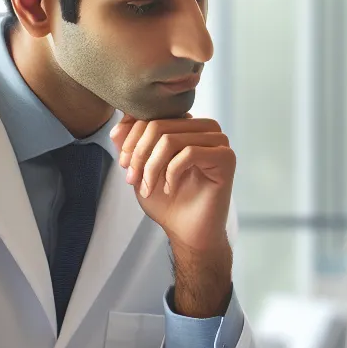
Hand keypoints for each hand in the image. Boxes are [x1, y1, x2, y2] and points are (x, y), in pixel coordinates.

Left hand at [112, 115, 234, 253]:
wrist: (186, 232)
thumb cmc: (167, 201)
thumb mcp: (140, 168)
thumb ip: (130, 143)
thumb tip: (120, 119)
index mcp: (186, 125)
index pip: (152, 115)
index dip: (131, 139)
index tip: (124, 165)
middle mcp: (204, 128)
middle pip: (159, 125)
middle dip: (139, 154)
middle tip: (131, 179)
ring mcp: (218, 141)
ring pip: (171, 139)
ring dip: (152, 166)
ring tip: (148, 187)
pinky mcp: (226, 158)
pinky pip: (188, 154)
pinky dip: (171, 173)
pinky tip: (170, 189)